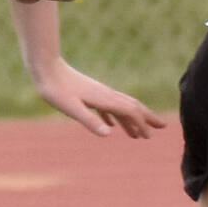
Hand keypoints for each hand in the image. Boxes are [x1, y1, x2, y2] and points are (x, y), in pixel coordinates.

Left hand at [31, 60, 166, 139]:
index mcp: (104, 99)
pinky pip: (107, 107)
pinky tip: (112, 124)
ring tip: (139, 134)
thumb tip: (108, 133)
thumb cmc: (56, 90)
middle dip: (147, 117)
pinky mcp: (89, 93)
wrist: (45, 69)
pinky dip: (115, 116)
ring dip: (133, 119)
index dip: (141, 124)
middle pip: (133, 106)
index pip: (130, 111)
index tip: (149, 137)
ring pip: (121, 106)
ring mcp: (98, 93)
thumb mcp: (71, 108)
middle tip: (162, 127)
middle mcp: (106, 94)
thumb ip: (89, 121)